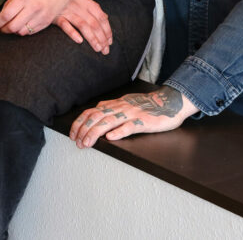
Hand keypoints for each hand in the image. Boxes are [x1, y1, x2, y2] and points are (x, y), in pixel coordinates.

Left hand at [0, 0, 71, 37]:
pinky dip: (24, 31)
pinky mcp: (46, 22)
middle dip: (4, 29)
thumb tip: (1, 17)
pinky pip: (31, 32)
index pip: (6, 15)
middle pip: (12, 27)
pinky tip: (22, 25)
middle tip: (1, 27)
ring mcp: (41, 16)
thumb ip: (10, 3)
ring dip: (14, 31)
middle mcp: (32, 8)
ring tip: (12, 25)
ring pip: (21, 32)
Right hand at [54, 0, 111, 53]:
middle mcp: (78, 5)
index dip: (107, 29)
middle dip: (102, 37)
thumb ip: (92, 7)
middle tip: (105, 50)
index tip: (110, 41)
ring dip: (92, 38)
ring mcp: (66, 10)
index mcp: (85, 0)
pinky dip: (72, 32)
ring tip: (98, 49)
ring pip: (83, 25)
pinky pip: (65, 24)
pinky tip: (79, 41)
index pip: (100, 16)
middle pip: (94, 23)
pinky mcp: (54, 16)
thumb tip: (105, 17)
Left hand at [69, 86, 197, 147]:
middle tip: (76, 142)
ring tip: (87, 143)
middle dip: (83, 130)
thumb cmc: (147, 105)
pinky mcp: (144, 121)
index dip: (79, 123)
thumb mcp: (126, 103)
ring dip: (95, 133)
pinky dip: (119, 132)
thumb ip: (111, 108)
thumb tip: (95, 112)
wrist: (170, 101)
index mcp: (115, 105)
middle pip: (96, 117)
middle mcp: (120, 108)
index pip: (91, 112)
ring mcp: (132, 114)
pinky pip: (130, 126)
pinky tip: (111, 138)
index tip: (72, 134)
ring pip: (109, 122)